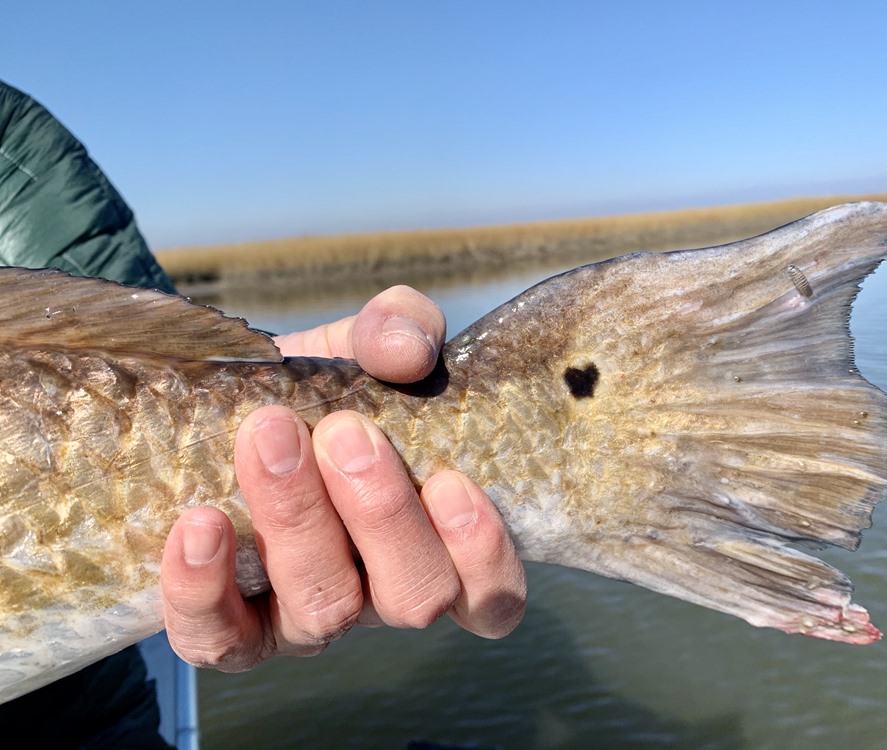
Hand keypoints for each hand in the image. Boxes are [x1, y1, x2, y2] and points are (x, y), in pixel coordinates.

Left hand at [160, 286, 526, 670]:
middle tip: (344, 430)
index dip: (484, 556)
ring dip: (299, 521)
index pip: (492, 595)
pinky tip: (201, 521)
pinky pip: (220, 639)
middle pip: (414, 598)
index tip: (451, 480)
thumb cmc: (322, 390)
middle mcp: (382, 597)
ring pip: (325, 611)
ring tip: (270, 436)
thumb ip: (400, 330)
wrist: (228, 409)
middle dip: (384, 516)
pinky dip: (205, 588)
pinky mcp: (231, 632)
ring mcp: (307, 622)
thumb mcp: (365, 347)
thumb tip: (408, 350)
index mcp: (437, 544)